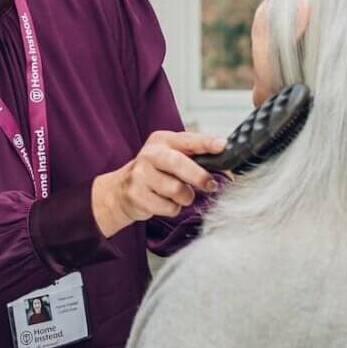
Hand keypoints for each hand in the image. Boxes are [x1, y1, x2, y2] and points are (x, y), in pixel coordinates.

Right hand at [91, 130, 225, 237]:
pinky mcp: (136, 195)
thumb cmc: (155, 172)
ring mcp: (141, 174)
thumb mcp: (171, 156)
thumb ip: (195, 156)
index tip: (222, 146)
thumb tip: (225, 163)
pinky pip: (168, 207)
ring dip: (185, 197)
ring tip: (180, 194)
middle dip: (199, 176)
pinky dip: (173, 208)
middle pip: (179, 164)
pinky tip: (165, 202)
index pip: (188, 139)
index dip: (206, 143)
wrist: (121, 190)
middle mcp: (150, 154)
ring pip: (176, 189)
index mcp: (163, 140)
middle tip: (210, 185)